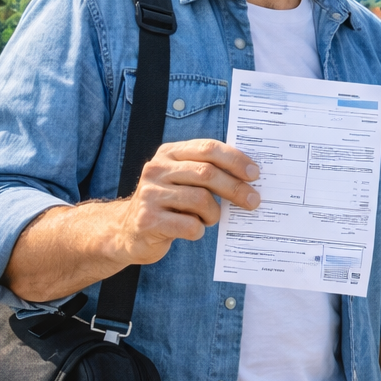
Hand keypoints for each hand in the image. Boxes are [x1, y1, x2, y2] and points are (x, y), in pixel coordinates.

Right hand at [2, 139, 263, 301]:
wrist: (126, 232)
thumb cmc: (167, 205)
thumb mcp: (182, 180)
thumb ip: (208, 172)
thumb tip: (251, 177)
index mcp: (168, 154)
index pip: (208, 148)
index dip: (235, 160)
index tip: (255, 174)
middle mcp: (156, 169)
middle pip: (208, 173)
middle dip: (236, 188)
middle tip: (253, 201)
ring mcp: (149, 194)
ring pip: (201, 200)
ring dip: (214, 214)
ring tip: (210, 219)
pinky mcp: (147, 220)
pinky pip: (189, 225)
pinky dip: (199, 230)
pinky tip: (193, 230)